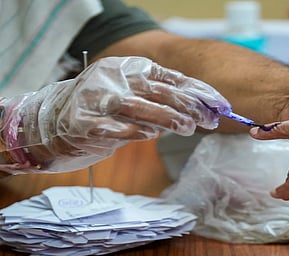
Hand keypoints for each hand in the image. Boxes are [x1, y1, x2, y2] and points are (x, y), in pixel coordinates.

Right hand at [1, 56, 230, 172]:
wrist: (50, 123)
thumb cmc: (100, 112)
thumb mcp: (130, 97)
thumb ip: (159, 101)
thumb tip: (197, 110)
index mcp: (126, 68)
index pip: (169, 77)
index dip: (197, 90)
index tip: (219, 104)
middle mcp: (112, 79)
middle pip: (159, 90)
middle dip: (189, 106)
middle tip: (208, 120)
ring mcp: (96, 99)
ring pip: (142, 107)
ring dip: (169, 120)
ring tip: (188, 128)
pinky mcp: (83, 123)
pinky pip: (118, 129)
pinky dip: (137, 132)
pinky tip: (150, 135)